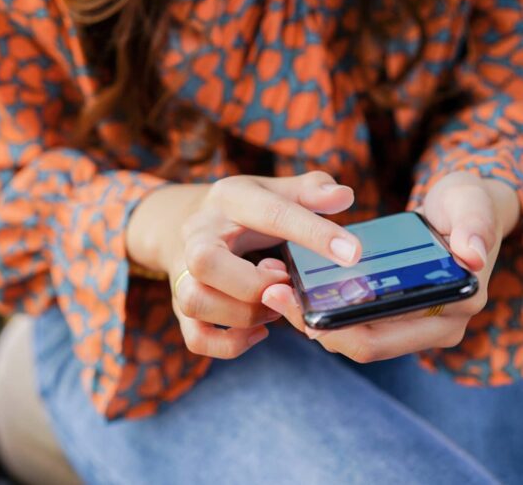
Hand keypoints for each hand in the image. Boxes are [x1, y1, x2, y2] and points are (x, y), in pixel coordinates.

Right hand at [127, 172, 362, 358]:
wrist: (182, 223)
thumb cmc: (244, 212)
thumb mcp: (275, 190)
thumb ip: (311, 190)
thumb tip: (345, 196)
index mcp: (229, 199)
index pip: (270, 213)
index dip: (314, 234)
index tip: (353, 253)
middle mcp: (197, 236)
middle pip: (205, 261)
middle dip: (253, 283)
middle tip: (285, 283)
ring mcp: (183, 273)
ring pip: (195, 301)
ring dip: (242, 314)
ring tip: (273, 308)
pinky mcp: (182, 308)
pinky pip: (196, 337)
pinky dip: (230, 344)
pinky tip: (259, 333)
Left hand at [261, 172, 520, 362]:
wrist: (465, 211)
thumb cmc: (469, 205)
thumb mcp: (473, 204)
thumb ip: (475, 226)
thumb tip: (471, 256)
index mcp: (451, 309)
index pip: (380, 338)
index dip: (336, 329)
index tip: (295, 303)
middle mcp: (432, 327)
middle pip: (359, 345)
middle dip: (313, 325)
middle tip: (272, 293)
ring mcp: (411, 324)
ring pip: (350, 337)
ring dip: (311, 318)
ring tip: (274, 288)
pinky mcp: (392, 313)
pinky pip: (352, 321)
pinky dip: (322, 309)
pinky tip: (292, 285)